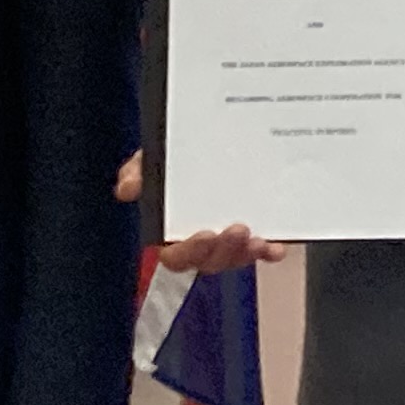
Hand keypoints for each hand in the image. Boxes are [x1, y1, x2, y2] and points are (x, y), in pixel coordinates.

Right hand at [115, 153, 285, 273]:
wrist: (211, 142)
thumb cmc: (174, 160)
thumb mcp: (153, 159)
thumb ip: (139, 171)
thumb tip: (128, 188)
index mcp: (173, 231)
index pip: (176, 256)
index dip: (190, 252)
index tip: (204, 235)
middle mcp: (202, 241)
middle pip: (210, 261)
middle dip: (224, 251)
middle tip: (237, 230)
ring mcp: (229, 239)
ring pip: (236, 258)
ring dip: (246, 252)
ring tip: (258, 238)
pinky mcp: (256, 233)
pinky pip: (263, 249)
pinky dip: (270, 251)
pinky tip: (277, 248)